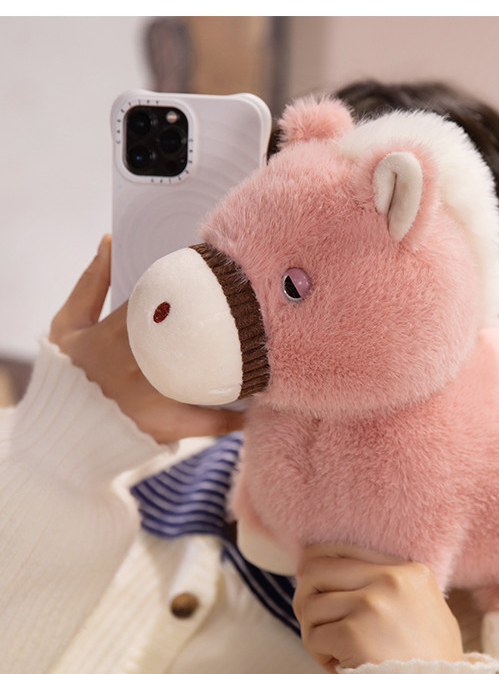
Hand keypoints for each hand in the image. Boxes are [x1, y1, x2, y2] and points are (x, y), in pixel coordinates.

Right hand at [49, 236, 243, 443]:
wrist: (61, 433)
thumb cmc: (66, 373)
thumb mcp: (69, 326)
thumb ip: (90, 283)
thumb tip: (110, 240)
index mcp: (116, 333)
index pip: (162, 301)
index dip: (191, 286)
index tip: (216, 271)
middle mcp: (141, 364)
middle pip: (194, 335)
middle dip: (222, 322)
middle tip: (252, 307)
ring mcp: (158, 396)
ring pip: (209, 376)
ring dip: (238, 366)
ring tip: (262, 353)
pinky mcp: (169, 425)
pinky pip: (210, 422)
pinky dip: (234, 416)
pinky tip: (253, 407)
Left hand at [294, 544, 463, 673]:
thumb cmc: (429, 661)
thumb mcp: (424, 609)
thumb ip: (390, 588)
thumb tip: (333, 576)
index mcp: (409, 570)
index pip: (339, 550)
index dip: (315, 568)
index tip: (313, 588)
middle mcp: (391, 579)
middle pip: (315, 570)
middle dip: (305, 598)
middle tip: (315, 623)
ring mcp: (373, 605)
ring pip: (310, 606)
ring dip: (314, 633)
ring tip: (335, 653)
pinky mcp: (355, 634)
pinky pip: (313, 637)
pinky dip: (320, 655)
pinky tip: (341, 668)